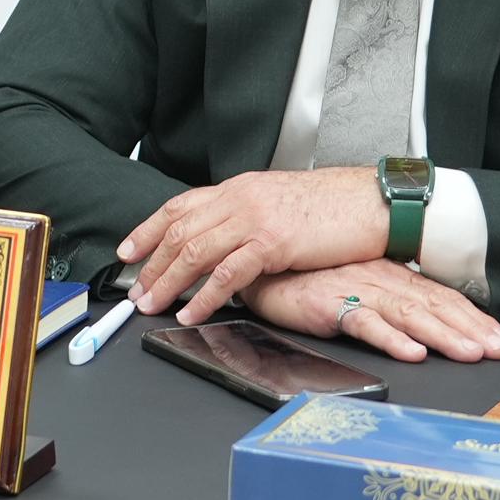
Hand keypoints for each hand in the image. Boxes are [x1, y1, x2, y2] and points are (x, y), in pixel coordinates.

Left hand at [118, 167, 393, 325]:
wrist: (371, 202)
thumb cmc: (333, 207)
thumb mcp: (280, 202)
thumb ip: (248, 216)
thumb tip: (225, 239)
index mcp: (240, 187)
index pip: (181, 205)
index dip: (148, 229)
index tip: (128, 250)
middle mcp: (241, 198)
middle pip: (180, 230)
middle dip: (152, 264)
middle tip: (136, 292)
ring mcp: (255, 218)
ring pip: (195, 251)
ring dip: (168, 282)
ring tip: (152, 306)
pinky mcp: (273, 241)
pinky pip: (227, 273)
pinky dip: (204, 296)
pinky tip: (192, 312)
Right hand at [247, 263, 499, 363]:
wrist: (264, 267)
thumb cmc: (310, 279)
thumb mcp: (359, 287)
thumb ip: (392, 304)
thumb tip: (428, 327)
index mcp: (392, 277)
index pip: (442, 297)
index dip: (473, 318)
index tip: (499, 339)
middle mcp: (381, 281)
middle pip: (434, 306)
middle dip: (470, 329)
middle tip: (497, 351)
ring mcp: (357, 291)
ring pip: (408, 314)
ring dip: (441, 335)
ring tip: (467, 353)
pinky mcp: (329, 305)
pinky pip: (365, 323)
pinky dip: (390, 338)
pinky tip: (410, 352)